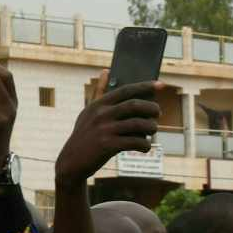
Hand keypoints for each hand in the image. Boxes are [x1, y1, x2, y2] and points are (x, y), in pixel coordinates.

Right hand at [54, 70, 162, 185]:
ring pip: (139, 124)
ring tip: (152, 130)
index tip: (160, 85)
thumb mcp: (88, 112)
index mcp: (98, 105)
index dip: (145, 86)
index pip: (126, 90)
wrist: (71, 162)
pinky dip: (145, 145)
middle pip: (135, 105)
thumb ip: (99, 92)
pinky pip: (135, 142)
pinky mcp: (107, 146)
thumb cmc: (84, 136)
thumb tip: (106, 70)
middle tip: (158, 113)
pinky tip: (144, 147)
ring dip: (151, 128)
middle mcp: (101, 115)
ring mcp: (104, 130)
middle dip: (152, 108)